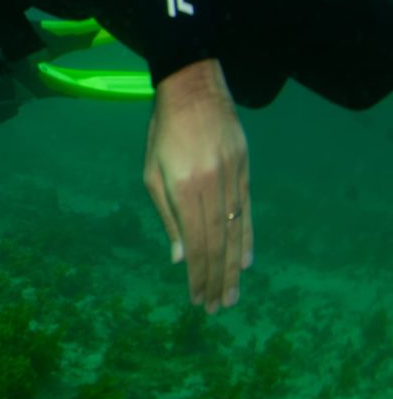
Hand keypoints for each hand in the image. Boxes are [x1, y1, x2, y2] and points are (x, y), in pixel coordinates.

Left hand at [143, 59, 250, 311]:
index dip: (197, 273)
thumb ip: (167, 215)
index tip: (196, 297)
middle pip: (217, 243)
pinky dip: (247, 240)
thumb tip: (179, 256)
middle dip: (216, 279)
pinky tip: (246, 262)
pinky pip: (247, 213)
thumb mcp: (152, 172)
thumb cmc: (163, 132)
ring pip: (235, 233)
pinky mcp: (245, 172)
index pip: (194, 242)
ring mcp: (233, 180)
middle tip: (216, 307)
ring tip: (231, 295)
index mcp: (183, 188)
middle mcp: (211, 187)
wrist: (194, 91)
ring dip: (233, 267)